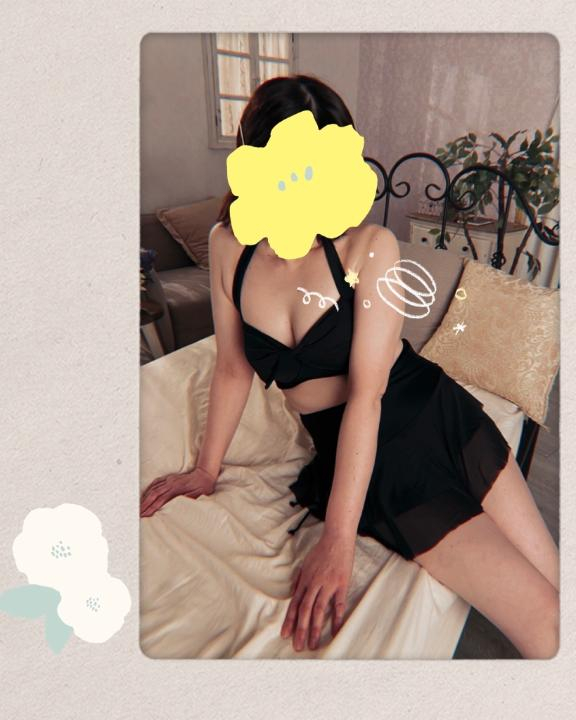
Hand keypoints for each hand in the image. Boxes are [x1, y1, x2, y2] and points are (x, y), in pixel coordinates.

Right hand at [140, 466, 217, 516]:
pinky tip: (145, 495)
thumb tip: (173, 507)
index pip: (160, 500)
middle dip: (144, 505)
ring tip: (139, 507)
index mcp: (176, 488)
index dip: (151, 509)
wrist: (205, 474)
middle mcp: (170, 483)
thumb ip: (184, 500)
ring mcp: (169, 480)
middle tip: (137, 514)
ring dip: (145, 498)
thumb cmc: (202, 487)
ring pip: (153, 489)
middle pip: (153, 495)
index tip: (144, 516)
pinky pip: (156, 483)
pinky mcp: (169, 478)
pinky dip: (149, 489)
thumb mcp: (196, 496)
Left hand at [280, 531, 354, 651]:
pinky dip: (337, 618)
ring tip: (313, 644)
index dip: (289, 620)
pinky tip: (336, 631)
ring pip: (319, 610)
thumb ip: (298, 579)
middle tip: (298, 647)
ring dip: (315, 628)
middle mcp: (313, 584)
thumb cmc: (321, 551)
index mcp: (304, 581)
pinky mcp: (341, 584)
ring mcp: (327, 585)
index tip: (285, 635)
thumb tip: (292, 593)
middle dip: (300, 630)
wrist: (336, 539)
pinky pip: (338, 604)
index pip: (295, 604)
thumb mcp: (305, 564)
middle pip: (305, 611)